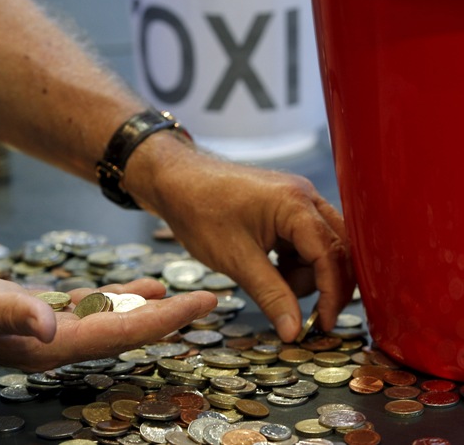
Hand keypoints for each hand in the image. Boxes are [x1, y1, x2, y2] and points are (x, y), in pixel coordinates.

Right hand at [0, 268, 216, 370]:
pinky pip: (94, 304)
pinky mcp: (46, 312)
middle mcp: (61, 341)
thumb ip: (10, 312)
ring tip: (186, 295)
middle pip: (129, 329)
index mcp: (53, 345)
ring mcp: (55, 328)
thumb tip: (52, 325)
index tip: (201, 306)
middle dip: (171, 317)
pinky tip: (141, 286)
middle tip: (211, 300)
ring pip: (117, 318)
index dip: (165, 320)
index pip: (122, 333)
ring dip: (151, 308)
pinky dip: (121, 295)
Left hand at [129, 146, 355, 342]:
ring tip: (269, 280)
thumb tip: (295, 331)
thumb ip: (271, 295)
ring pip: (322, 247)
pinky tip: (268, 268)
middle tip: (308, 315)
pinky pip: (306, 240)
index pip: (332, 255)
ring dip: (306, 274)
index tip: (324, 324)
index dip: (333, 294)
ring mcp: (297, 199)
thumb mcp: (236, 260)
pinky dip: (294, 261)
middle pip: (337, 249)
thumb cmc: (200, 212)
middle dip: (326, 284)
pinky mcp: (286, 206)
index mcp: (296, 204)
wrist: (176, 180)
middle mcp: (305, 196)